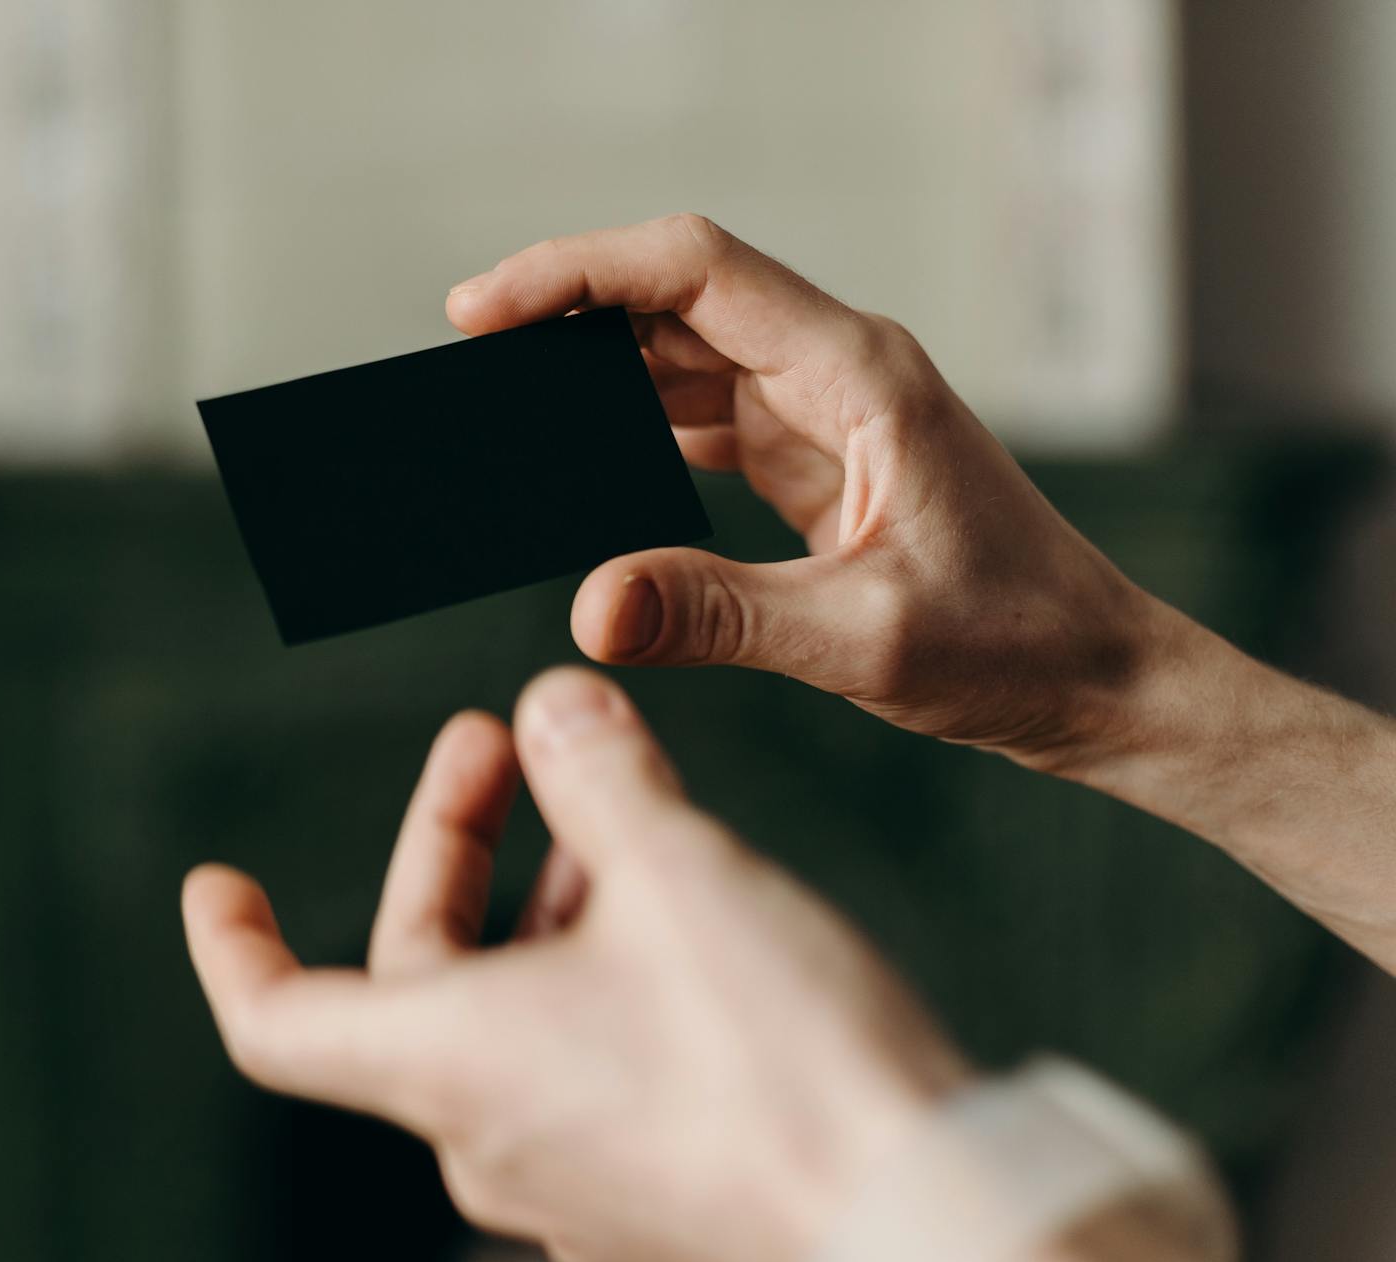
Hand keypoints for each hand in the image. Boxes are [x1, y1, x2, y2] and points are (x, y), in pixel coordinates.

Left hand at [184, 667, 968, 1261]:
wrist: (923, 1225)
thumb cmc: (782, 1058)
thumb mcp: (676, 871)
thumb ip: (596, 774)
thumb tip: (549, 703)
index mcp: (448, 1063)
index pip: (277, 1017)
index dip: (234, 943)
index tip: (216, 881)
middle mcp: (488, 1138)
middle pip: (418, 976)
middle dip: (451, 848)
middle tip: (499, 741)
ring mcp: (571, 1182)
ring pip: (512, 1014)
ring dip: (539, 904)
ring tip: (607, 808)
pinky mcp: (651, 1199)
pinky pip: (583, 1067)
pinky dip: (596, 972)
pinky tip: (675, 905)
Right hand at [447, 214, 1170, 768]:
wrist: (1100, 683)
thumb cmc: (1019, 647)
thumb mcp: (862, 638)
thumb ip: (719, 615)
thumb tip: (588, 609)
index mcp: (860, 375)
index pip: (693, 272)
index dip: (575, 272)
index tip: (480, 308)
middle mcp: (840, 372)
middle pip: (675, 300)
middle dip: (565, 318)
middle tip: (466, 366)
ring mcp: (827, 414)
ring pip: (683, 359)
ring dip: (595, 378)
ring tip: (506, 417)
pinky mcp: (818, 463)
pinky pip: (704, 421)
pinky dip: (635, 433)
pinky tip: (583, 465)